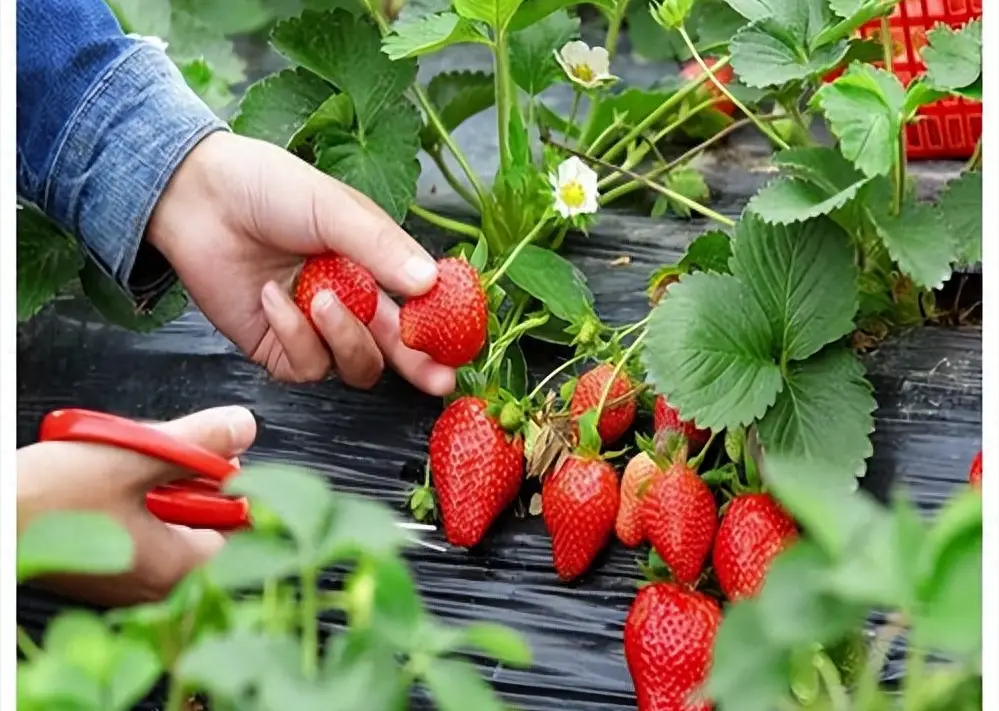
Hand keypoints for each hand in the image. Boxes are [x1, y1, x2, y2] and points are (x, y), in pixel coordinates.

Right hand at [17, 407, 256, 605]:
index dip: (227, 483)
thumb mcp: (135, 456)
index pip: (236, 524)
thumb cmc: (48, 499)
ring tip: (125, 456)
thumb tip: (243, 426)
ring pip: (165, 518)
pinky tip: (103, 476)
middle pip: (200, 518)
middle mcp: (155, 584)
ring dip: (153, 481)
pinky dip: (128, 497)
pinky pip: (133, 526)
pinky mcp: (99, 566)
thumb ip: (198, 443)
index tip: (208, 454)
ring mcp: (124, 578)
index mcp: (176, 567)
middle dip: (185, 476)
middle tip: (157, 448)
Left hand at [146, 131, 455, 394]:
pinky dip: (294, 335)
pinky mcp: (277, 348)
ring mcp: (314, 329)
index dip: (441, 330)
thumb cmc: (268, 189)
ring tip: (319, 298)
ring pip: (355, 365)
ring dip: (343, 337)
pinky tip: (274, 298)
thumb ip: (381, 248)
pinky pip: (305, 366)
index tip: (460, 343)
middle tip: (437, 378)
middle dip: (419, 366)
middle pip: (396, 350)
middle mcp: (351, 303)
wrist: (197, 197)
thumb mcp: (334, 208)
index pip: (418, 309)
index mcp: (374, 267)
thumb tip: (428, 282)